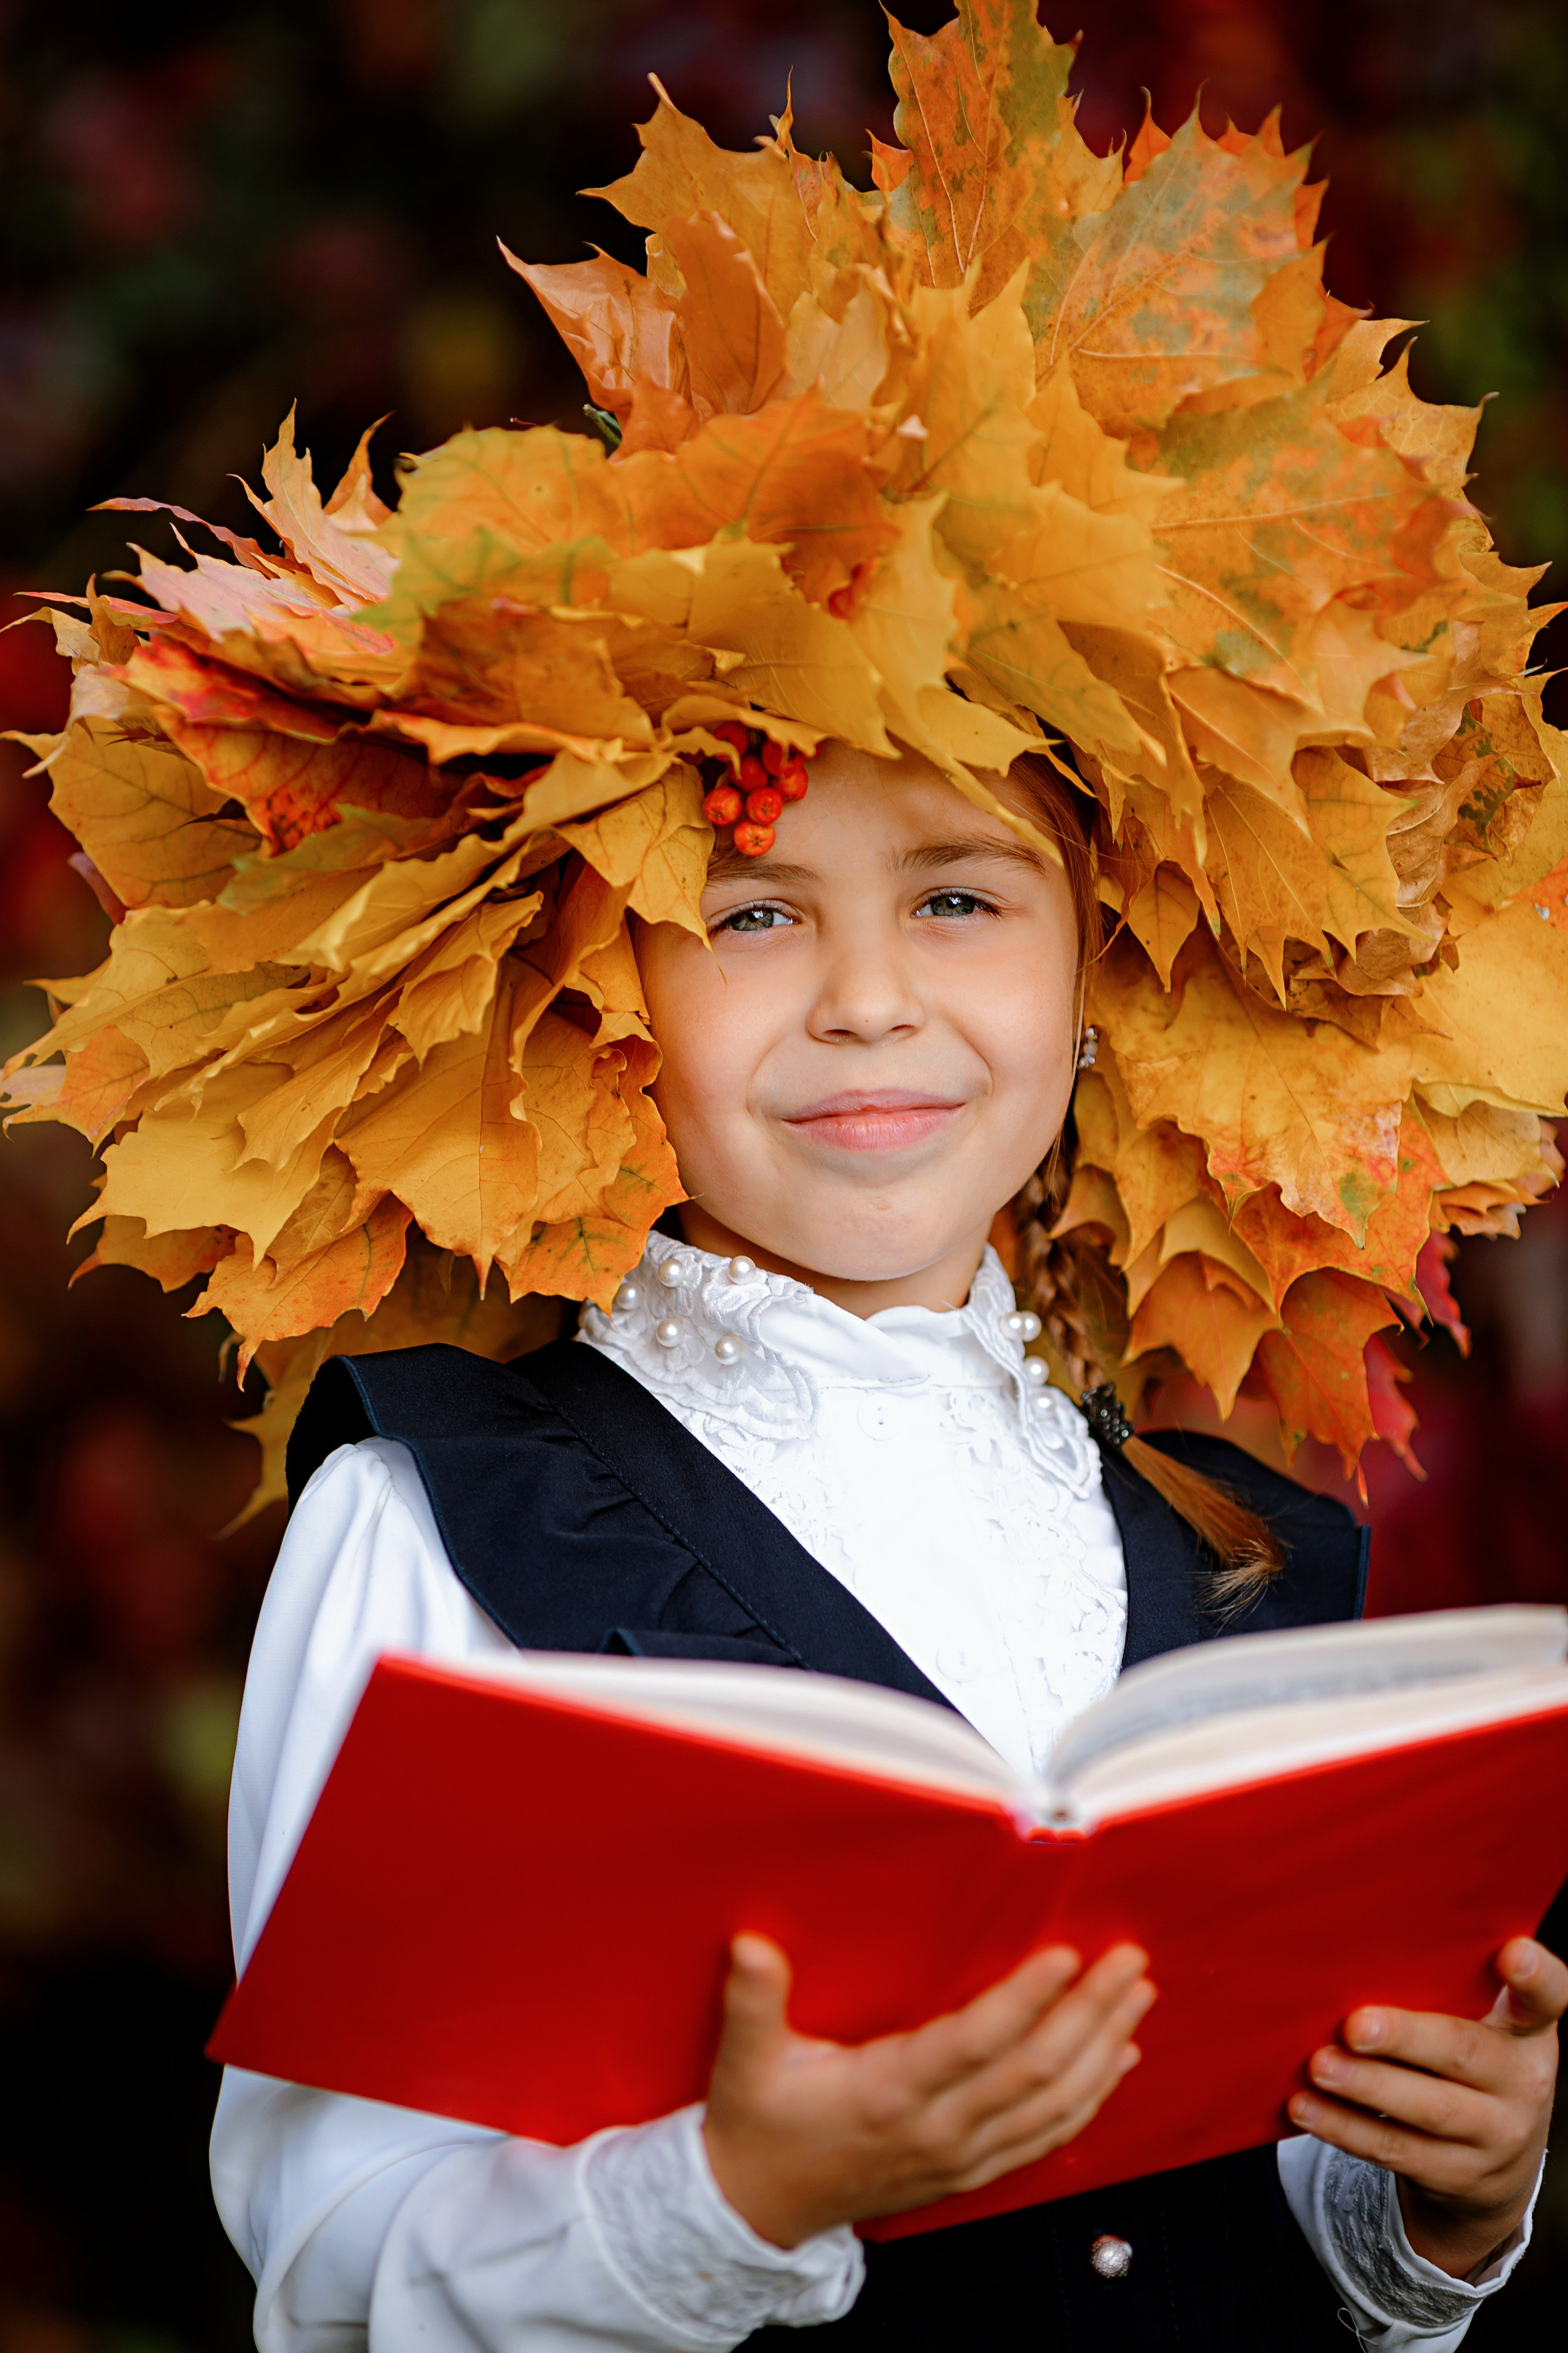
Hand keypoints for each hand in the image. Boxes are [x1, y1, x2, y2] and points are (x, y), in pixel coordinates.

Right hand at [701, 1933, 1154, 2247]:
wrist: (759, 2209)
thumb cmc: (759, 2129)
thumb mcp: (743, 2063)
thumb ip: (753, 2002)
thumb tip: (752, 1946)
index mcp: (889, 2093)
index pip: (977, 2041)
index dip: (1026, 1997)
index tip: (1065, 1953)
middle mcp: (938, 2129)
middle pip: (1035, 2069)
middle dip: (1090, 2011)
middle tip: (1126, 1960)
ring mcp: (961, 2156)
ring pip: (1054, 2105)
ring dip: (1103, 2048)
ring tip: (1135, 1996)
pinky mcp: (970, 2172)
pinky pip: (1047, 2136)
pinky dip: (1091, 2098)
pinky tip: (1117, 2060)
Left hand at [1288, 1937, 1564, 2279]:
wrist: (1496, 2166)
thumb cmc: (1473, 2065)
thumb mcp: (1482, 2027)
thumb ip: (1449, 1989)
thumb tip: (1361, 1946)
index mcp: (1529, 2031)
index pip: (1547, 1998)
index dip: (1534, 1976)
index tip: (1513, 1952)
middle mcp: (1522, 2083)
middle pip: (1464, 2053)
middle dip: (1406, 2038)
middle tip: (1353, 2026)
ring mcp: (1495, 2136)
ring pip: (1427, 2110)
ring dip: (1366, 2088)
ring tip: (1319, 2065)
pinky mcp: (1456, 2176)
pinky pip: (1395, 2151)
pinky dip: (1345, 2128)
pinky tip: (1305, 2107)